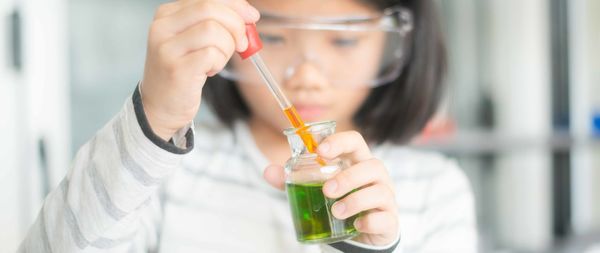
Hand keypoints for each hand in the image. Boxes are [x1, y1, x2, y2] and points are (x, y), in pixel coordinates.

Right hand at [141, 0, 259, 139]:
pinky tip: (209, 71)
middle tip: (242, 44)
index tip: (252, 17)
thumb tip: (249, 15)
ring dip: (226, 48)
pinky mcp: (176, 69)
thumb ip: (215, 23)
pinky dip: (219, 63)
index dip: (235, 5)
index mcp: (167, 14)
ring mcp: (166, 48)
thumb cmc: (183, 71)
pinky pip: (212, 54)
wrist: (160, 106)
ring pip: (214, 31)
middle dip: (235, 25)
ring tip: (217, 61)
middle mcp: (162, 27)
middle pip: (210, 9)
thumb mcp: (194, 40)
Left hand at [264, 131, 398, 245]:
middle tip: (326, 190)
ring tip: (335, 211)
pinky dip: (368, 221)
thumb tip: (268, 171)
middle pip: (372, 166)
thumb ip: (293, 180)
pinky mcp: (388, 220)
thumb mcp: (315, 189)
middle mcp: (376, 177)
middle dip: (348, 177)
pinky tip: (356, 225)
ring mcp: (385, 198)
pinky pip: (384, 218)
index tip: (321, 150)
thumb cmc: (339, 200)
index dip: (340, 141)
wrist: (361, 230)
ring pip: (379, 191)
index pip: (355, 141)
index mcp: (357, 162)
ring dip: (355, 200)